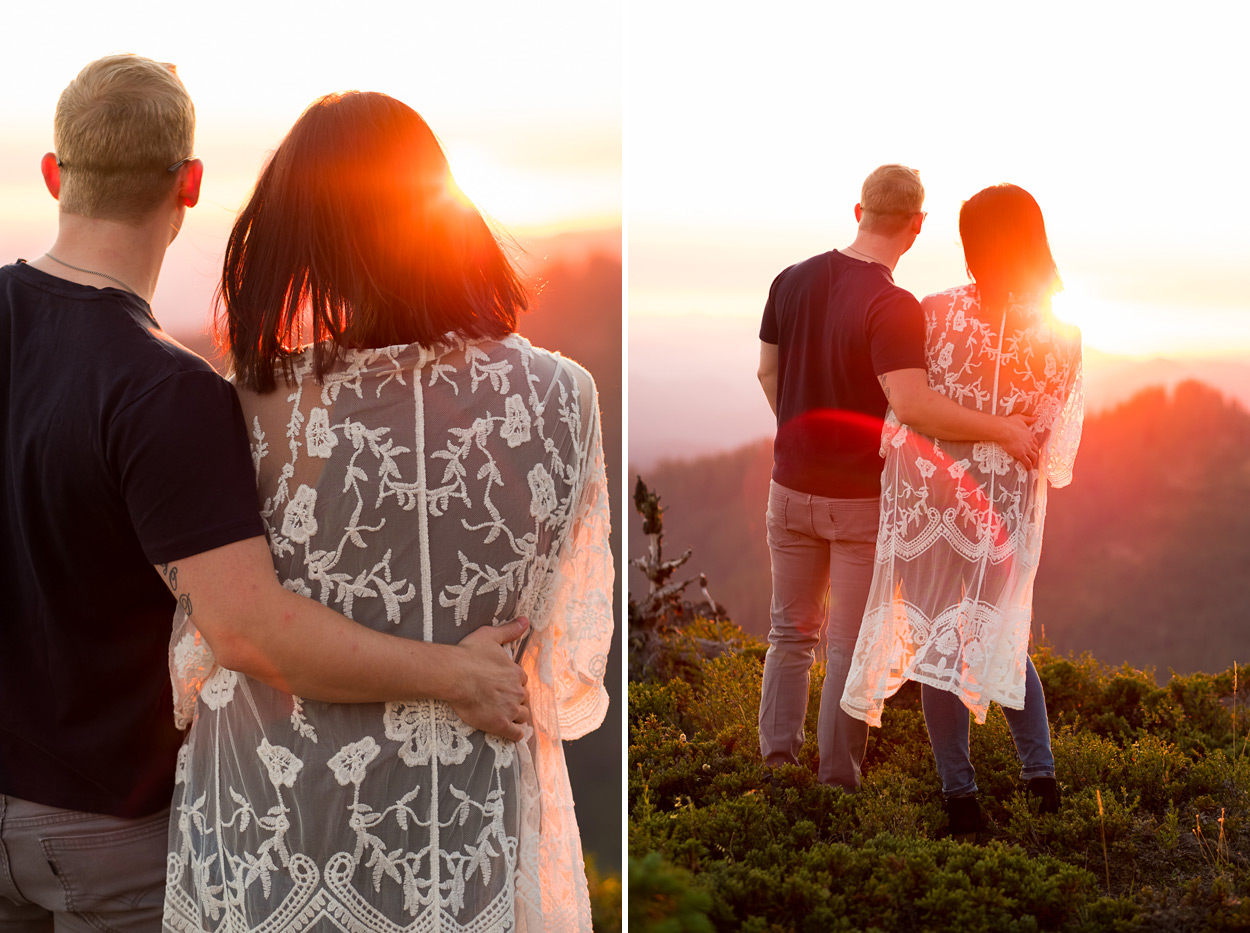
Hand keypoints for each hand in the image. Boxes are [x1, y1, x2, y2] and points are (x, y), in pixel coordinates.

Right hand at [449, 617, 530, 740]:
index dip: (514, 684)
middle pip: (523, 699)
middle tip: (503, 702)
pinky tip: (510, 732)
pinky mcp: (500, 724)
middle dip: (516, 700)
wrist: (453, 674)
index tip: (503, 686)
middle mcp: (517, 691)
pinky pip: (517, 734)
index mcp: (516, 673)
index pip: (522, 682)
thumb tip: (526, 621)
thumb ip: (510, 630)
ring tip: (506, 716)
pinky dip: (516, 734)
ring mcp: (510, 709)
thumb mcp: (490, 636)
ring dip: (517, 717)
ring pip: (523, 716)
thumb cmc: (469, 654)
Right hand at [998, 413, 1039, 468]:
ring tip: (1032, 465)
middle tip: (1034, 458)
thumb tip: (1036, 417)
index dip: (1035, 447)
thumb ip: (1028, 419)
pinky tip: (1028, 468)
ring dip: (1033, 462)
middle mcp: (1029, 442)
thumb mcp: (1020, 418)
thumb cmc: (1009, 423)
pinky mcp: (1020, 454)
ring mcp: (1026, 449)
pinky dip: (1029, 466)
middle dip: (1036, 455)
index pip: (1035, 442)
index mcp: (1029, 435)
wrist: (1003, 430)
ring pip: (1033, 457)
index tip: (1034, 449)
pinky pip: (1027, 462)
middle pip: (1036, 451)